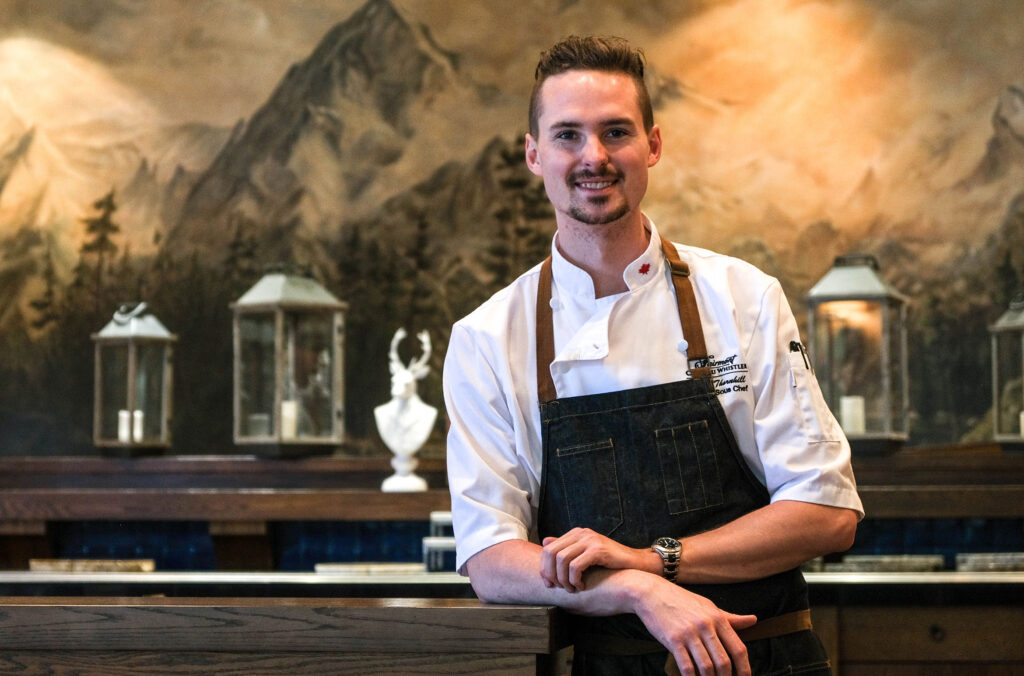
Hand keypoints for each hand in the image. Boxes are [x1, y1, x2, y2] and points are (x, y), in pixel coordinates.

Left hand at [540, 527, 657, 591]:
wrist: (637, 565)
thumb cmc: (610, 564)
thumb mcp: (586, 554)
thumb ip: (567, 548)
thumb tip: (545, 541)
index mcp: (576, 533)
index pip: (548, 548)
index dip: (544, 568)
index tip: (549, 584)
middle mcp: (581, 533)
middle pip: (551, 553)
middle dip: (550, 574)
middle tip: (557, 588)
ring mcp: (590, 540)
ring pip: (562, 560)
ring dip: (563, 579)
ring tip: (571, 589)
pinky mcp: (598, 550)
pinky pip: (575, 566)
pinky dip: (574, 579)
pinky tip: (581, 586)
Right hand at [632, 578, 755, 675]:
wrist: (651, 592)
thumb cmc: (681, 600)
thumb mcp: (708, 605)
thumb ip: (730, 618)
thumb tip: (754, 620)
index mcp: (717, 618)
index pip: (738, 648)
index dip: (744, 668)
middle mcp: (705, 625)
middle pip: (723, 662)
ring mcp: (689, 633)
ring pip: (706, 667)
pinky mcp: (673, 640)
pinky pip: (686, 666)